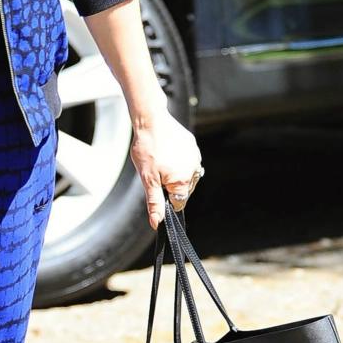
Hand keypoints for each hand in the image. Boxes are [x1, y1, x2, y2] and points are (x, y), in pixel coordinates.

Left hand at [129, 108, 203, 229]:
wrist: (151, 120)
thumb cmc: (147, 149)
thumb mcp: (147, 179)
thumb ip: (154, 201)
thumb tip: (157, 222)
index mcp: (183, 181)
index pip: (179, 202)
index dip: (166, 198)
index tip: (157, 187)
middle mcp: (194, 170)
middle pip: (182, 189)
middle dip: (169, 184)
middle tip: (155, 170)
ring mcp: (195, 157)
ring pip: (185, 174)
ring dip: (174, 172)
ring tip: (160, 160)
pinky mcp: (192, 146)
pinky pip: (186, 160)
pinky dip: (177, 160)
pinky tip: (165, 152)